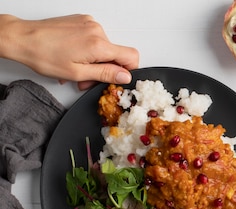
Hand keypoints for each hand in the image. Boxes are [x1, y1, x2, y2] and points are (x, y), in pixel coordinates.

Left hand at [0, 14, 139, 89]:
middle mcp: (96, 30)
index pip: (131, 56)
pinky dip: (87, 50)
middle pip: (115, 54)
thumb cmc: (43, 55)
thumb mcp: (78, 73)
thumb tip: (125, 76)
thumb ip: (106, 74)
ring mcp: (89, 23)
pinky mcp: (81, 21)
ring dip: (94, 60)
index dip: (127, 70)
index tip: (115, 77)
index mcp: (98, 45)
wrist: (23, 38)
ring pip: (104, 47)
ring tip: (76, 68)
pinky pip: (94, 38)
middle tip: (86, 79)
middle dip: (104, 69)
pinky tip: (74, 56)